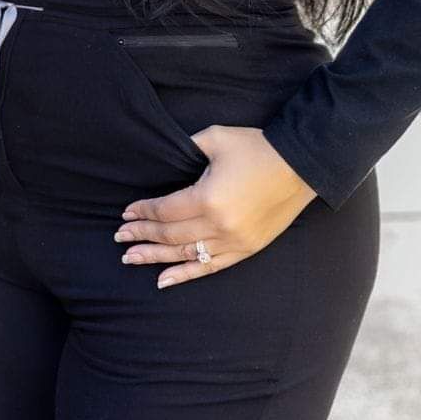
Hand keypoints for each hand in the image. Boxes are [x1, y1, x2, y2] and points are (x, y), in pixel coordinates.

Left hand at [114, 125, 316, 288]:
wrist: (300, 166)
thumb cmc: (256, 148)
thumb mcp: (215, 139)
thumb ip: (186, 149)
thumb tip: (166, 159)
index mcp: (208, 198)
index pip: (165, 211)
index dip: (143, 213)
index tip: (126, 214)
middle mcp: (218, 226)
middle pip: (170, 236)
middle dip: (142, 236)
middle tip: (120, 238)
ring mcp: (233, 242)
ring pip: (186, 255)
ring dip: (156, 258)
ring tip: (132, 258)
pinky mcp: (246, 249)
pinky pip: (210, 267)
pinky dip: (185, 274)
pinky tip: (164, 280)